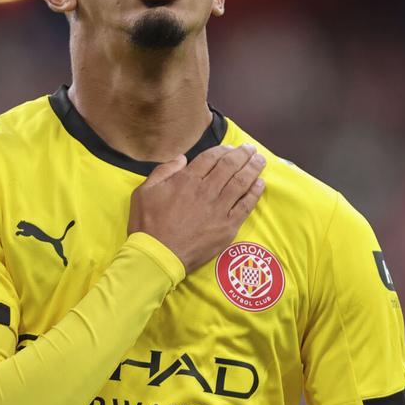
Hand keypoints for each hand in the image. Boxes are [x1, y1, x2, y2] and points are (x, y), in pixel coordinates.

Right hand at [128, 144, 266, 272]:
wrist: (158, 256)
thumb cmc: (148, 225)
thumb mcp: (144, 191)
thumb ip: (163, 171)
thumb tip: (182, 159)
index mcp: (187, 179)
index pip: (211, 157)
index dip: (223, 150)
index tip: (231, 147)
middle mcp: (206, 190)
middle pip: (230, 166)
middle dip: (242, 154)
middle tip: (250, 148)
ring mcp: (219, 208)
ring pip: (241, 182)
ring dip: (253, 168)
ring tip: (260, 160)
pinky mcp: (228, 226)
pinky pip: (246, 206)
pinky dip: (255, 193)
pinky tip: (261, 184)